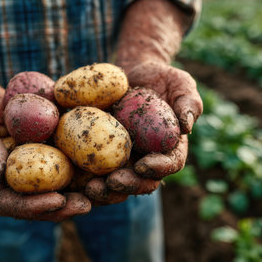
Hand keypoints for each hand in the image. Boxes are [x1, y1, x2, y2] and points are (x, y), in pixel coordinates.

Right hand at [0, 78, 90, 220]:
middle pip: (32, 206)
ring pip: (48, 194)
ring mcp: (23, 174)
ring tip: (97, 196)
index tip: (56, 200)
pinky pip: (57, 174)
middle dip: (59, 209)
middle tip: (84, 205)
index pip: (6, 202)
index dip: (31, 206)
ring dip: (72, 199)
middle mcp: (5, 182)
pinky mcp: (39, 161)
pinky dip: (77, 179)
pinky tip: (98, 176)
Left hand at [85, 61, 201, 201]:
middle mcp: (147, 157)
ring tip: (90, 188)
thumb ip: (189, 102)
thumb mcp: (181, 84)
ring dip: (105, 190)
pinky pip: (94, 168)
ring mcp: (123, 158)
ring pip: (116, 182)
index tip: (143, 165)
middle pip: (141, 181)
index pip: (170, 164)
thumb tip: (187, 126)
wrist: (133, 72)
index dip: (159, 168)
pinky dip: (83, 177)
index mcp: (170, 148)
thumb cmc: (161, 77)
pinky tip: (72, 177)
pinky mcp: (101, 152)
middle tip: (112, 182)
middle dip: (128, 185)